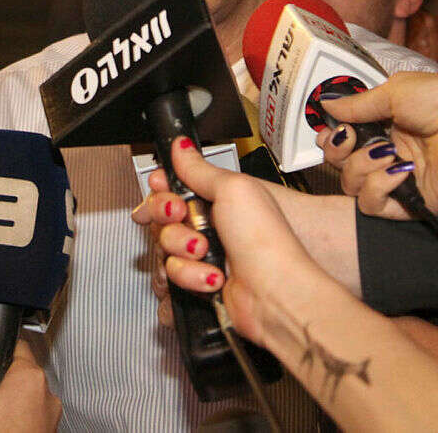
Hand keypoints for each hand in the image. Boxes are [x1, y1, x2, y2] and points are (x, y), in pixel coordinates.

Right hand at [133, 138, 328, 346]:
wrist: (275, 293)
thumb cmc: (265, 241)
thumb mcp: (232, 188)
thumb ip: (199, 168)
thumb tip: (181, 145)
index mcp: (219, 198)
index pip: (173, 188)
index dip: (163, 192)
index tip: (167, 193)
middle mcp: (210, 224)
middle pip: (162, 218)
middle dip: (170, 221)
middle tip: (185, 218)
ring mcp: (205, 254)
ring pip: (165, 248)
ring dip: (183, 251)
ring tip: (207, 252)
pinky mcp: (200, 280)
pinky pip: (173, 275)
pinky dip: (190, 276)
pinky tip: (212, 276)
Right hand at [317, 71, 437, 217]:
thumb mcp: (394, 91)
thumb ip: (357, 103)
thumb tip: (325, 103)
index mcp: (387, 125)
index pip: (345, 137)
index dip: (332, 136)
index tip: (329, 129)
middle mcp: (389, 153)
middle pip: (341, 163)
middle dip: (337, 150)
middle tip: (350, 137)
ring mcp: (396, 180)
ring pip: (351, 184)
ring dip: (360, 165)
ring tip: (387, 151)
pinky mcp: (407, 203)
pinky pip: (371, 204)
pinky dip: (377, 186)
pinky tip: (397, 170)